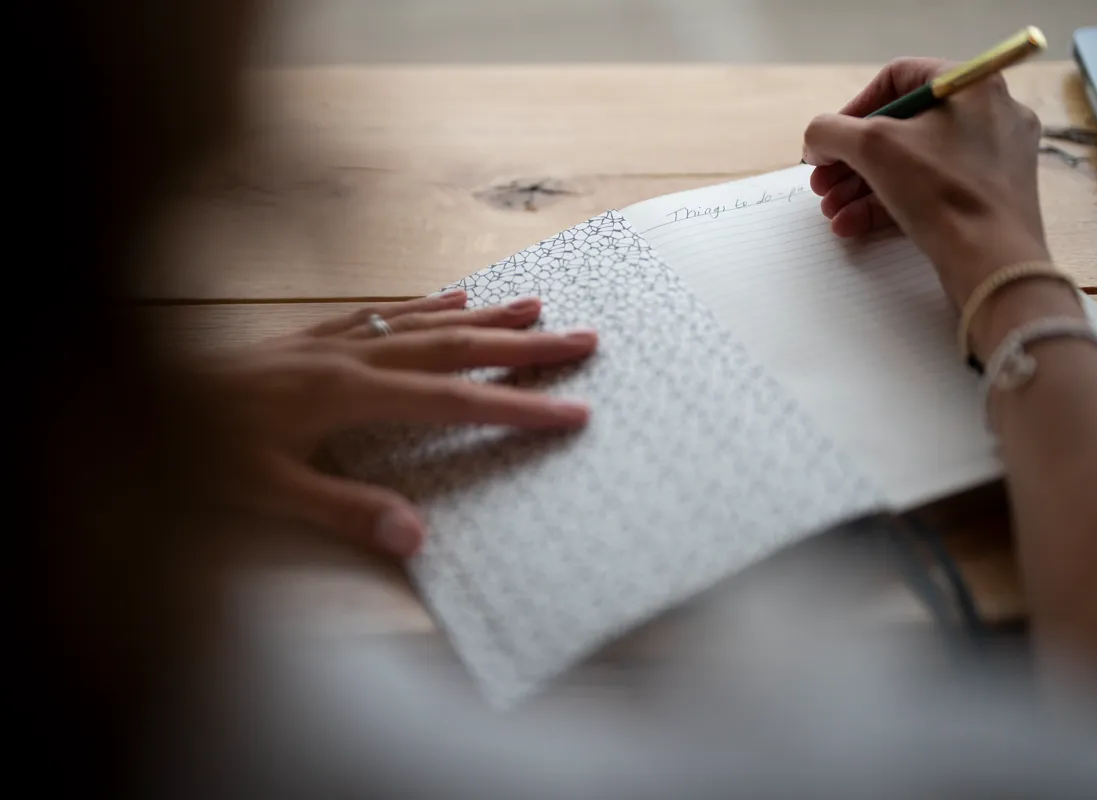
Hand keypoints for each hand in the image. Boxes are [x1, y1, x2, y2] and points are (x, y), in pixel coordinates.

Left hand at [198, 290, 596, 557]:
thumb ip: (342, 511)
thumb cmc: (193, 450)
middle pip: (454, 346)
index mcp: (347, 394)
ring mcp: (332, 340)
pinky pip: (384, 312)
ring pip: (425, 321)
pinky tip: (453, 296)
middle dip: (521, 346)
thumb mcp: (263, 493)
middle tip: (583, 338)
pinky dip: (426, 304)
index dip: (515, 407)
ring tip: (537, 308)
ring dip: (485, 315)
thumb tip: (417, 536)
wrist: (135, 396)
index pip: (451, 399)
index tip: (573, 412)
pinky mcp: (312, 337)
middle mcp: (350, 356)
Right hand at [802, 58, 1050, 308]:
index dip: (853, 108)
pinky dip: (890, 204)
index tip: (830, 141)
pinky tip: (853, 225)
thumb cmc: (942, 191)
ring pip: (913, 163)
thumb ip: (830, 131)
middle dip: (852, 159)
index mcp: (972, 85)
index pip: (899, 78)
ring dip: (862, 186)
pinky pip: (931, 190)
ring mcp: (993, 158)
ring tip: (831, 211)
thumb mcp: (872, 147)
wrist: (992, 262)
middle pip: (902, 126)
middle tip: (823, 183)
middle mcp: (989, 114)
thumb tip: (816, 140)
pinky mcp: (988, 197)